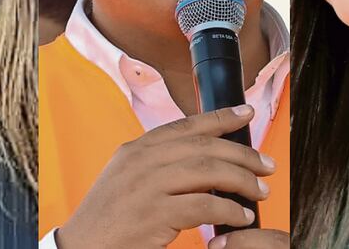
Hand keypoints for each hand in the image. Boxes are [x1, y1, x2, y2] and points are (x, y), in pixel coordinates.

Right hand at [56, 105, 274, 248]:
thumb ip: (157, 164)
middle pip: (203, 146)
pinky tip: (240, 217)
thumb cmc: (109, 217)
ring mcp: (146, 186)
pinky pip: (203, 205)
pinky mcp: (154, 214)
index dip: (219, 117)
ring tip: (260, 191)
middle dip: (241, 153)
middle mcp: (141, 160)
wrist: (82, 246)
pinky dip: (228, 210)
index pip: (185, 125)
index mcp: (136, 149)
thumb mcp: (127, 178)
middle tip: (266, 164)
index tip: (246, 113)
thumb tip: (201, 160)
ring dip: (241, 180)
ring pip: (207, 171)